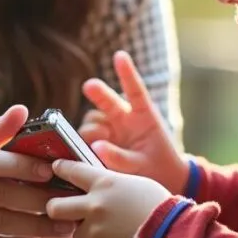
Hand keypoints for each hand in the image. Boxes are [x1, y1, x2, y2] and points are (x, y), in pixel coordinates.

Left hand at [46, 159, 171, 237]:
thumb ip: (111, 185)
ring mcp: (96, 230)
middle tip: (61, 208)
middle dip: (55, 208)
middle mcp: (94, 205)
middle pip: (55, 206)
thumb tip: (97, 188)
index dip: (61, 168)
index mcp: (104, 183)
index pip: (72, 171)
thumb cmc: (159, 205)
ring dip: (86, 232)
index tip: (56, 168)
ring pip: (76, 233)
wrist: (172, 236)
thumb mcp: (134, 184)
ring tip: (107, 230)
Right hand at [80, 51, 187, 193]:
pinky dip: (81, 143)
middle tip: (90, 86)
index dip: (127, 73)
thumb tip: (97, 147)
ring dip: (91, 129)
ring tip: (97, 142)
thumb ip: (121, 158)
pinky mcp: (98, 142)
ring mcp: (110, 129)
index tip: (119, 56)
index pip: (135, 91)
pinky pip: (84, 138)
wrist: (155, 182)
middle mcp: (124, 119)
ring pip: (93, 121)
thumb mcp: (143, 165)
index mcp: (144, 117)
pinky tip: (82, 151)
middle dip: (98, 92)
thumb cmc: (156, 168)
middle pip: (108, 101)